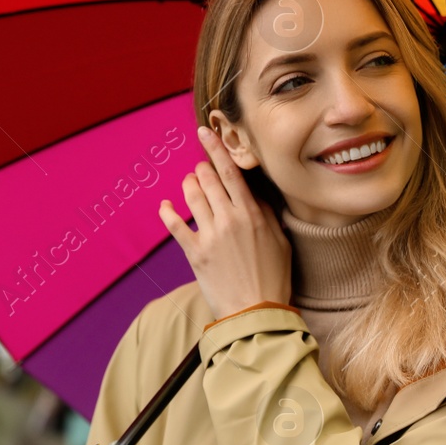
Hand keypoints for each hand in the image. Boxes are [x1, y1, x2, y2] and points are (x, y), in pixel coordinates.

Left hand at [157, 125, 291, 320]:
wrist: (256, 311)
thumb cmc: (273, 277)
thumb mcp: (280, 240)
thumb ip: (265, 213)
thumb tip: (253, 193)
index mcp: (251, 213)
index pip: (231, 172)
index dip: (216, 149)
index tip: (204, 133)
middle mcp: (228, 219)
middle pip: (208, 179)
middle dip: (202, 167)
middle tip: (201, 166)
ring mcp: (209, 235)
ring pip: (191, 197)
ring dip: (188, 185)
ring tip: (189, 183)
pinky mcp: (194, 253)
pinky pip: (175, 226)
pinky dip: (168, 212)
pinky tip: (165, 206)